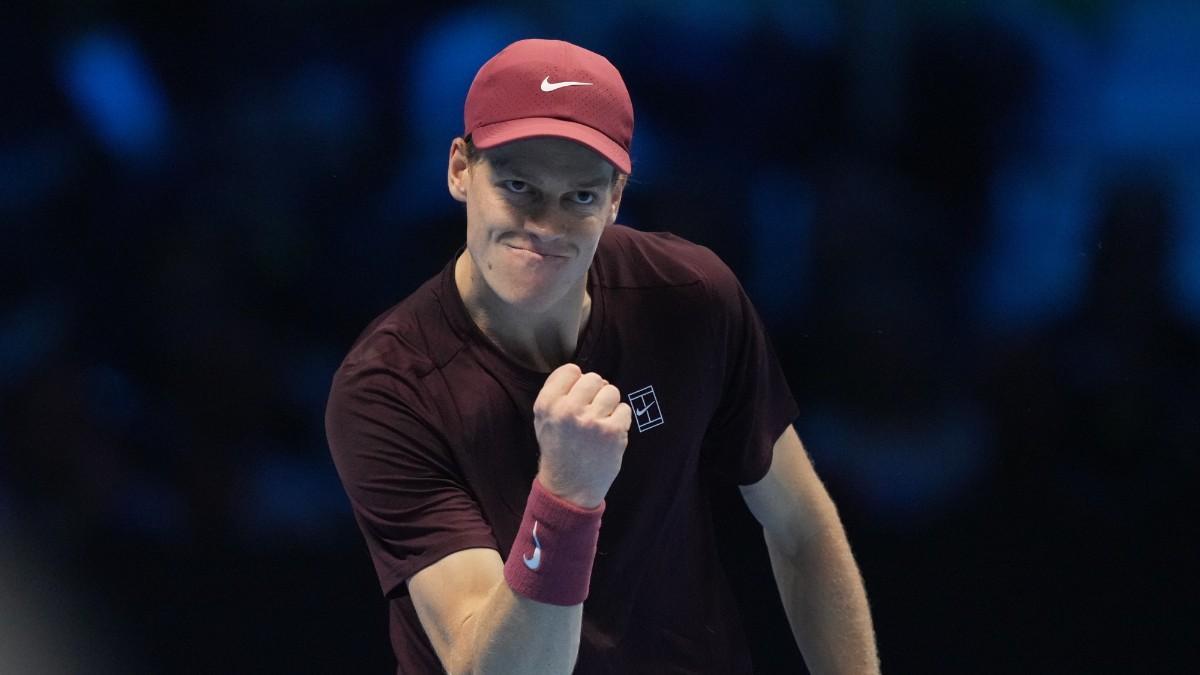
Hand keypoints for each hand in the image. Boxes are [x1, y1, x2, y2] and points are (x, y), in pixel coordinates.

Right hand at [532, 363, 631, 508]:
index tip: (578, 396)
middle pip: (593, 378)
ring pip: (611, 391)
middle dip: (595, 392)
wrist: (569, 488)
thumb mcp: (543, 420)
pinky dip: (620, 420)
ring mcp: (591, 421)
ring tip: (600, 422)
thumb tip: (582, 374)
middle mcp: (567, 410)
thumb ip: (557, 393)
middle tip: (591, 411)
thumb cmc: (558, 450)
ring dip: (609, 405)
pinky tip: (608, 434)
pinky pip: (624, 409)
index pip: (570, 370)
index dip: (577, 381)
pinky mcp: (613, 432)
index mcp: (547, 404)